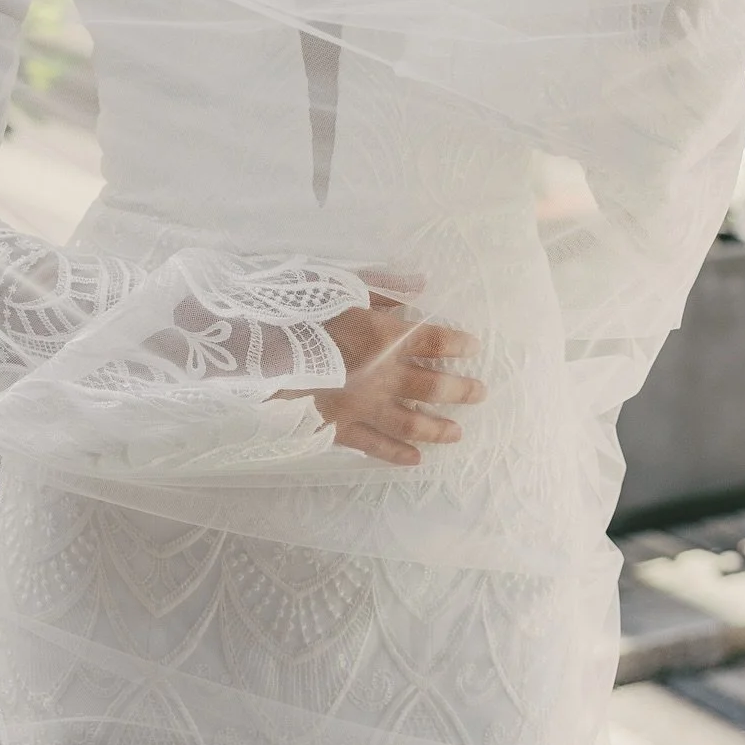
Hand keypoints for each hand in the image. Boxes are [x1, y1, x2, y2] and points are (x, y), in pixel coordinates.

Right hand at [311, 294, 485, 465]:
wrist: (264, 349)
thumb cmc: (303, 310)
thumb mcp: (344, 286)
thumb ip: (385, 287)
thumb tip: (421, 285)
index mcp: (387, 335)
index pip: (435, 340)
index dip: (458, 343)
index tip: (473, 346)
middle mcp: (384, 374)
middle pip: (434, 385)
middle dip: (461, 389)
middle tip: (480, 393)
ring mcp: (364, 406)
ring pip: (412, 421)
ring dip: (438, 427)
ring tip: (457, 432)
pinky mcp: (341, 427)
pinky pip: (375, 446)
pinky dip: (396, 454)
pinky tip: (415, 459)